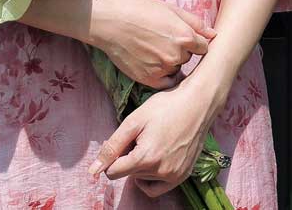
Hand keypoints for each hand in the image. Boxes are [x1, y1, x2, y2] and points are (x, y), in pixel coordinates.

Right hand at [88, 0, 214, 90]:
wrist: (111, 21)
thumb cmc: (140, 9)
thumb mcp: (171, 9)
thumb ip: (195, 23)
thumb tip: (214, 34)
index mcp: (185, 37)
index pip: (203, 47)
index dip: (195, 42)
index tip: (185, 39)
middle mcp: (176, 56)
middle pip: (187, 58)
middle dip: (180, 50)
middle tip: (162, 39)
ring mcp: (162, 69)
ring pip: (175, 69)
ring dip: (169, 62)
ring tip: (152, 48)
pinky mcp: (148, 79)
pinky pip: (164, 82)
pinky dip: (161, 75)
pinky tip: (150, 61)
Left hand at [92, 85, 216, 197]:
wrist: (199, 103)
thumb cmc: (166, 107)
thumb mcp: (134, 121)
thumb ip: (112, 147)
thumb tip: (93, 171)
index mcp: (145, 158)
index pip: (113, 172)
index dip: (113, 155)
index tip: (124, 139)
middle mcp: (160, 171)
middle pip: (129, 173)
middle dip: (128, 157)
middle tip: (140, 136)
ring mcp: (174, 176)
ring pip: (142, 179)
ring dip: (141, 166)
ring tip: (151, 143)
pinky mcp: (183, 176)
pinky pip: (158, 188)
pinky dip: (151, 178)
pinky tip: (156, 160)